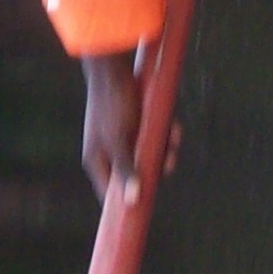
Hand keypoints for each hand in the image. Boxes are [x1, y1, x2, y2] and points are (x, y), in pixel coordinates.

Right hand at [80, 50, 181, 203]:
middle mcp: (110, 151)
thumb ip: (125, 169)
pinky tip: (174, 127)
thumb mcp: (118, 139)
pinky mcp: (136, 123)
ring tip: (174, 139)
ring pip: (149, 155)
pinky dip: (165, 134)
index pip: (111, 193)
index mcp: (98, 160)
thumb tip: (132, 201)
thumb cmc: (111, 103)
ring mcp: (124, 137)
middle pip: (136, 175)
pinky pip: (154, 137)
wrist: (113, 65)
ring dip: (165, 149)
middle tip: (169, 161)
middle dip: (156, 168)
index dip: (129, 202)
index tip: (147, 208)